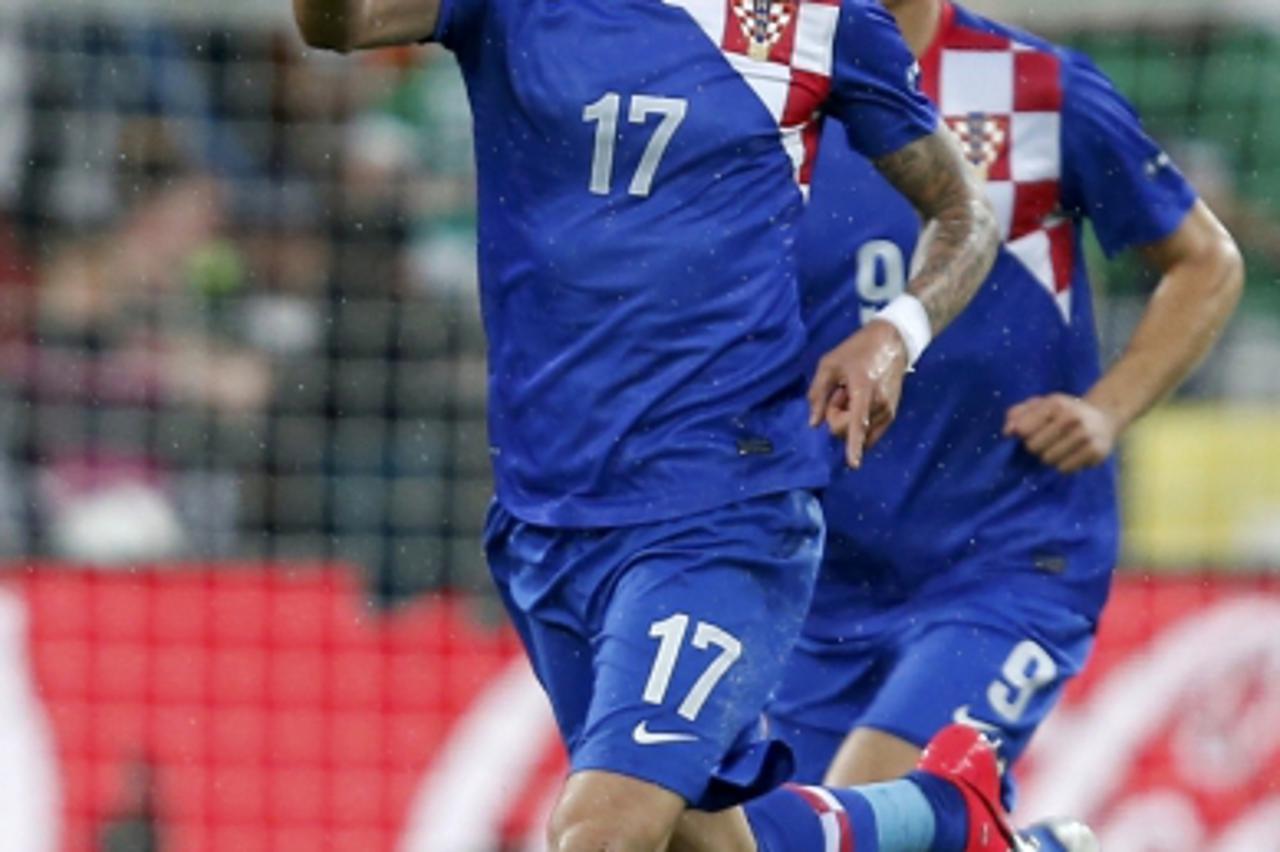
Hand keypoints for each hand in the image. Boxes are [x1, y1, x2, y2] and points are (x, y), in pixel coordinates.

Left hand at [807, 321, 908, 468]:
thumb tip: (814, 424)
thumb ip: (817, 393)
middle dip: (837, 417)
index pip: (857, 423)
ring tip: (853, 394)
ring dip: (849, 418)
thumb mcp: (829, 364)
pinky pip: (870, 433)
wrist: (892, 341)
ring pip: (859, 433)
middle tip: (840, 393)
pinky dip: (859, 424)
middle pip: (848, 430)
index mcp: (863, 389)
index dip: (854, 446)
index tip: (853, 465)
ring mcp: (889, 411)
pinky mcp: (892, 414)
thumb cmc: (856, 350)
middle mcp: (880, 404)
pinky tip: (859, 403)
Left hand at [1003, 394, 1119, 473]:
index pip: (1023, 430)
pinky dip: (1063, 465)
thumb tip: (1007, 432)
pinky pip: (1065, 469)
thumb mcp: (1040, 405)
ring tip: (1058, 448)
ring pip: (1049, 460)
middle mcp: (1072, 417)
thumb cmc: (1063, 412)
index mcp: (1055, 403)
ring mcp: (1085, 435)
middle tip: (1046, 441)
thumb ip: (1017, 414)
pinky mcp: (1096, 452)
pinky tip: (1071, 455)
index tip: (1028, 432)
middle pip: (1033, 447)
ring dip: (1049, 457)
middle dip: (1035, 447)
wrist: (1103, 417)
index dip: (1022, 435)